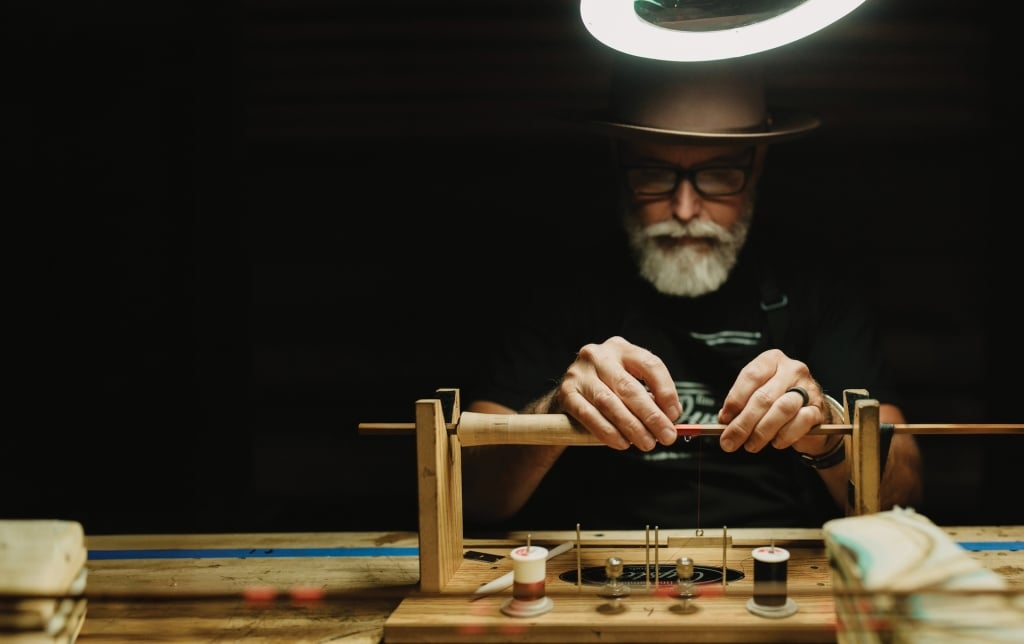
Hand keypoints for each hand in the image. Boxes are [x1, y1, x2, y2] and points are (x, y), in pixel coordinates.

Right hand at [549, 336, 680, 450]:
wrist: (568, 395)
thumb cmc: (607, 389)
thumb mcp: (628, 384)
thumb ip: (649, 398)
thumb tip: (670, 419)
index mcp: (621, 349)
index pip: (650, 365)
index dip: (666, 391)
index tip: (674, 415)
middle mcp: (598, 356)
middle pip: (629, 388)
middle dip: (651, 416)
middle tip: (666, 436)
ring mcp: (579, 373)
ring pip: (610, 403)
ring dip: (631, 427)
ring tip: (646, 443)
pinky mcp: (566, 393)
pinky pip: (590, 416)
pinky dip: (608, 432)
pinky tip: (622, 443)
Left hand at [718, 349, 833, 454]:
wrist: (809, 411)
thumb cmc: (777, 400)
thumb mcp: (757, 394)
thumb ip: (741, 404)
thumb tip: (726, 421)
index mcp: (772, 360)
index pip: (751, 376)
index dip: (735, 400)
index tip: (724, 419)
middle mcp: (792, 370)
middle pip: (764, 397)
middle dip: (743, 423)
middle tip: (730, 440)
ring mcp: (808, 388)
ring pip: (782, 409)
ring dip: (762, 431)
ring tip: (751, 444)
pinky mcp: (818, 409)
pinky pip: (800, 422)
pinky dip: (784, 436)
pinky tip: (775, 442)